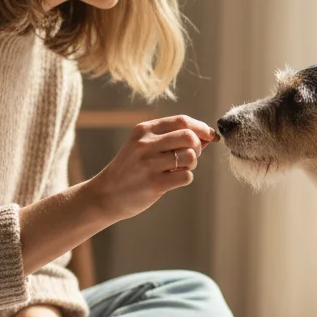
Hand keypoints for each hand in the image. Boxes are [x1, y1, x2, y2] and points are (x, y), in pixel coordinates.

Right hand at [85, 114, 218, 221]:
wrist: (105, 194)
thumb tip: (208, 136)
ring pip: (190, 156)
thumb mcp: (143, 147)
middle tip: (192, 155)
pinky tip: (173, 180)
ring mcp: (149, 164)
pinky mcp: (154, 184)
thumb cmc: (131, 169)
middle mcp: (146, 144)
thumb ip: (172, 139)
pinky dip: (185, 178)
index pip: (181, 121)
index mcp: (144, 130)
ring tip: (180, 169)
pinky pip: (186, 176)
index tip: (210, 136)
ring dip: (192, 163)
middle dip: (198, 146)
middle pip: (189, 136)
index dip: (201, 127)